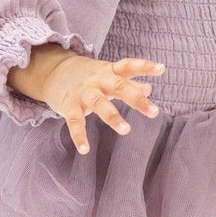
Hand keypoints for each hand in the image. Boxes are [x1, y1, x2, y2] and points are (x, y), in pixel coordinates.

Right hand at [41, 54, 164, 153]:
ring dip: (112, 116)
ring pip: (99, 104)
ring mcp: (83, 93)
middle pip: (118, 87)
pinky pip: (74, 122)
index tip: (161, 68)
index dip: (145, 66)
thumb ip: (129, 83)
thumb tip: (149, 89)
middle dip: (136, 99)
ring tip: (126, 129)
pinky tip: (84, 150)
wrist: (53, 72)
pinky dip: (79, 136)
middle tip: (154, 112)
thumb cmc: (89, 77)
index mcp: (110, 72)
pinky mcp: (69, 106)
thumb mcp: (108, 75)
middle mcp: (98, 80)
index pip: (129, 66)